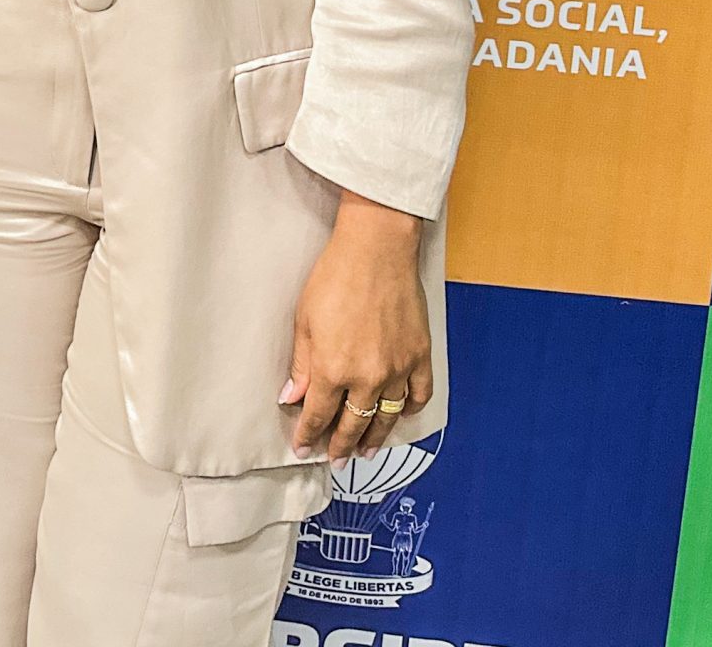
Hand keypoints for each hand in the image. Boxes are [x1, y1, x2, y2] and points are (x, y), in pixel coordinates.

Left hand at [279, 190, 431, 463]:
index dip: (309, 435)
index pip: (318, 415)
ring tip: (364, 450)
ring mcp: (398, 369)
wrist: (376, 252)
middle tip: (334, 460)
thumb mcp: (304, 321)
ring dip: (374, 437)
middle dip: (339, 445)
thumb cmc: (334, 279)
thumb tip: (292, 397)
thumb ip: (301, 365)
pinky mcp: (420, 356)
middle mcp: (368, 377)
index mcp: (333, 369)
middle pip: (352, 424)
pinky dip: (409, 410)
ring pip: (386, 417)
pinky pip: (418, 395)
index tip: (303, 448)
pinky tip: (399, 415)